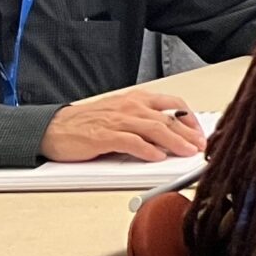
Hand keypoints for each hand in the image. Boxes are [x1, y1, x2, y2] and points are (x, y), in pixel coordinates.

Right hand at [40, 88, 206, 163]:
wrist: (54, 127)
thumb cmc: (86, 122)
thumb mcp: (120, 113)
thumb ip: (142, 120)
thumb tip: (168, 134)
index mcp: (136, 99)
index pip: (172, 104)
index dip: (189, 118)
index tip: (200, 131)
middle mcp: (130, 106)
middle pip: (168, 119)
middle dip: (188, 133)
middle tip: (201, 145)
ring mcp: (118, 121)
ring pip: (154, 129)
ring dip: (175, 142)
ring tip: (187, 152)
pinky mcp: (105, 136)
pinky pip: (131, 142)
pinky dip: (147, 150)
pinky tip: (158, 157)